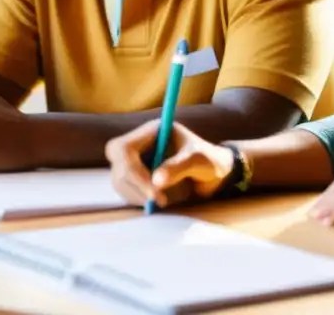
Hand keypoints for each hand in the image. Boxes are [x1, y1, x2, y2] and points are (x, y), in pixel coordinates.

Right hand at [105, 120, 234, 207]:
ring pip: (118, 178)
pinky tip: (154, 202)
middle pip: (117, 163)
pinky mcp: (137, 176)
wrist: (217, 174)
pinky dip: (137, 199)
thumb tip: (156, 181)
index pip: (125, 148)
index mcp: (152, 132)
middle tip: (156, 201)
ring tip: (162, 202)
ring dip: (136, 195)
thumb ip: (178, 167)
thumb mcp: (199, 161)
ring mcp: (136, 160)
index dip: (134, 171)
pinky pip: (125, 189)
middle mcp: (139, 144)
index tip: (154, 192)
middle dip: (133, 184)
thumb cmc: (211, 161)